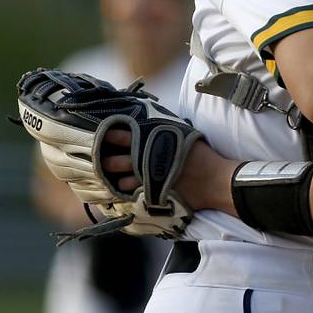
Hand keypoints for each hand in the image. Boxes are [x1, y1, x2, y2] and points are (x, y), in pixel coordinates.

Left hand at [101, 130, 237, 214]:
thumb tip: (152, 119)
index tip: (99, 133)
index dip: (109, 134)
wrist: (214, 180)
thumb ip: (166, 127)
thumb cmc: (202, 155)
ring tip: (105, 177)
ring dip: (111, 178)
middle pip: (117, 159)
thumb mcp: (185, 133)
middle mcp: (148, 158)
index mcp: (154, 140)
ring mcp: (149, 177)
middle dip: (105, 160)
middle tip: (98, 160)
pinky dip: (124, 191)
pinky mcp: (153, 192)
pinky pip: (131, 192)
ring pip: (121, 178)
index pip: (124, 134)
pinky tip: (119, 190)